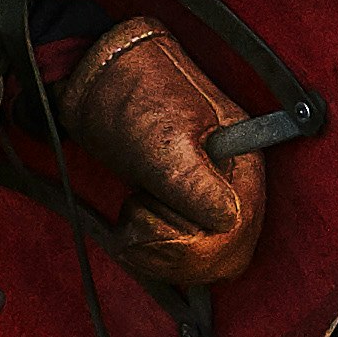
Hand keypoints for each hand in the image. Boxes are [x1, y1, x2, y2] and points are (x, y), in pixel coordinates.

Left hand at [48, 21, 266, 289]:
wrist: (96, 77)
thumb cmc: (131, 96)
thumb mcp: (162, 140)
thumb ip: (195, 183)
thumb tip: (229, 222)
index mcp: (241, 160)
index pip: (240, 228)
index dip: (202, 243)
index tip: (160, 227)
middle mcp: (232, 182)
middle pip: (223, 251)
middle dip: (175, 247)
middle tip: (141, 211)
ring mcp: (207, 196)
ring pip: (199, 259)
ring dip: (157, 248)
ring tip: (135, 208)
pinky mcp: (181, 208)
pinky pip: (179, 254)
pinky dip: (150, 249)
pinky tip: (133, 220)